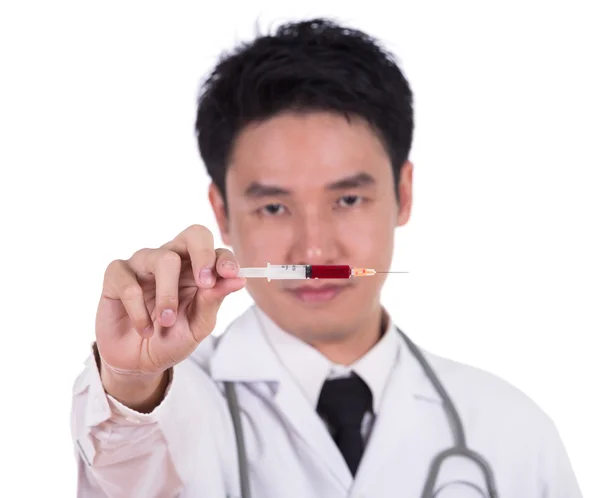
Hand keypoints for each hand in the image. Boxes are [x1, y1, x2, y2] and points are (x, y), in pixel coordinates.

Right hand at [95, 225, 244, 401]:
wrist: (139, 363)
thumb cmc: (171, 338)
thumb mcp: (198, 325)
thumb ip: (213, 300)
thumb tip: (239, 280)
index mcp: (197, 269)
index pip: (215, 249)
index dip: (224, 258)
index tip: (230, 274)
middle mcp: (172, 259)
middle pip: (193, 234)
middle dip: (203, 255)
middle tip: (204, 282)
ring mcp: (143, 264)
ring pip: (162, 259)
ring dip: (168, 295)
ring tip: (166, 322)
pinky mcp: (116, 275)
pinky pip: (129, 282)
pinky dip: (138, 310)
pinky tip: (144, 329)